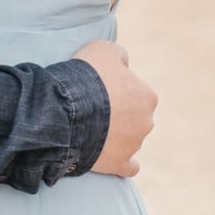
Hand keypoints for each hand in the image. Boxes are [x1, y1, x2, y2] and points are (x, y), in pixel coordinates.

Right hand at [72, 39, 156, 175]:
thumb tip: (123, 64)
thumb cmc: (85, 76)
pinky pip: (129, 166)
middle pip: (134, 115)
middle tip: (91, 105)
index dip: (114, 87)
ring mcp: (134, 144)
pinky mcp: (120, 163)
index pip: (134, 90)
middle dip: (117, 111)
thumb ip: (119, 55)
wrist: (67, 109)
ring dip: (114, 133)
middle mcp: (146, 121)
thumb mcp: (102, 49)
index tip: (95, 86)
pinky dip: (121, 161)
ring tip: (88, 126)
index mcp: (146, 95)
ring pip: (129, 138)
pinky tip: (110, 154)